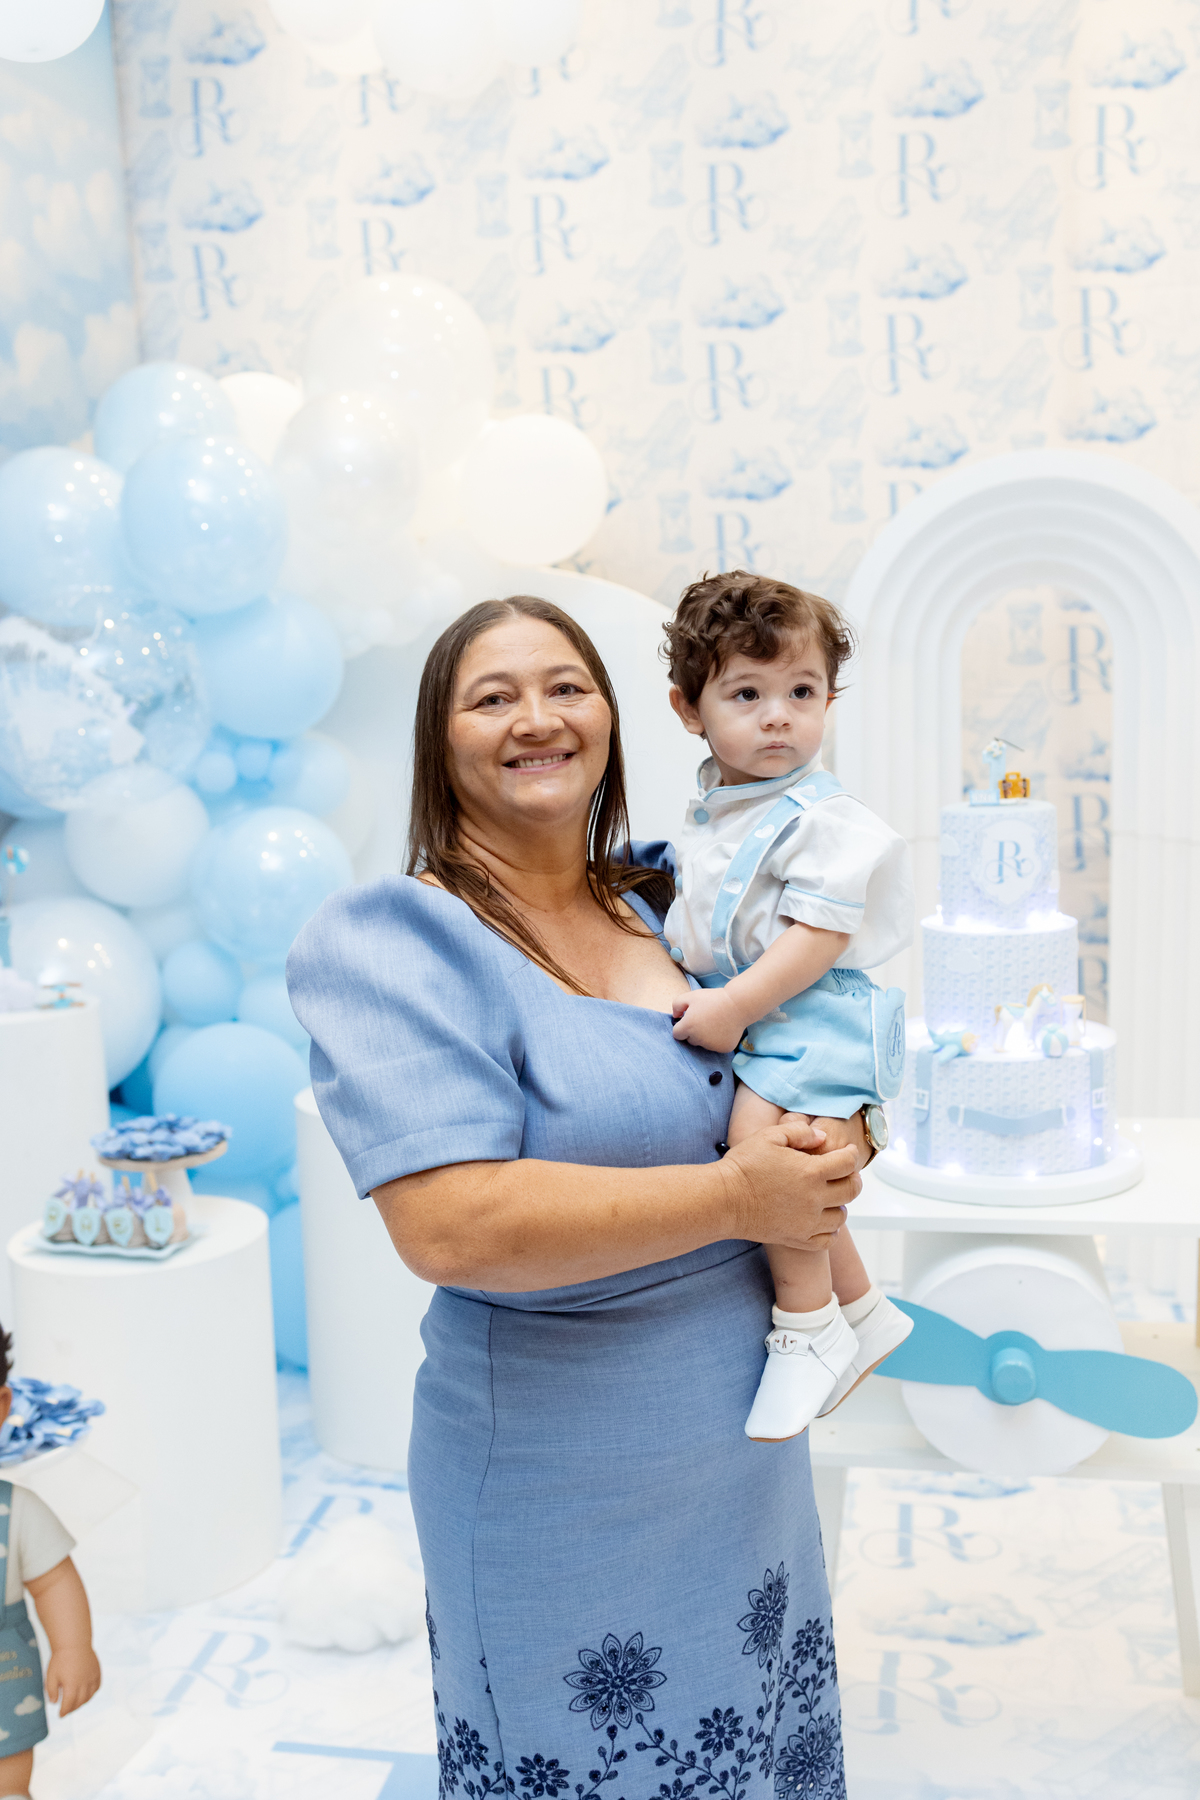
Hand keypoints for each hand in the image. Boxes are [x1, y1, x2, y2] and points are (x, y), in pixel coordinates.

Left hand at [45, 1645, 100, 1716]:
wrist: (74, 1642)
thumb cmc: (61, 1659)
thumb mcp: (51, 1676)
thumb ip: (51, 1691)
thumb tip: (54, 1702)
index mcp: (72, 1685)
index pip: (69, 1704)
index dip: (64, 1712)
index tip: (61, 1715)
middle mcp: (84, 1683)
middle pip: (79, 1702)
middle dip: (72, 1709)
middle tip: (67, 1710)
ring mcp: (92, 1677)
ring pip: (89, 1696)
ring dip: (82, 1703)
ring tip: (76, 1703)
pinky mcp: (97, 1672)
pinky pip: (97, 1687)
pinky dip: (92, 1693)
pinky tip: (87, 1694)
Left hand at [671, 988, 747, 1052]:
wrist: (738, 1004)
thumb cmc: (713, 999)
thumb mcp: (691, 996)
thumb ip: (677, 1005)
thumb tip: (675, 1016)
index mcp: (688, 1027)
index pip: (677, 1034)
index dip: (682, 1027)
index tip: (690, 1020)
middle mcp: (698, 1039)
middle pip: (690, 1040)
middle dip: (694, 1032)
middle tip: (704, 1019)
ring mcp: (711, 1046)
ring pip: (703, 1044)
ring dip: (706, 1037)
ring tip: (715, 1023)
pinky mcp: (723, 1048)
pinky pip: (716, 1046)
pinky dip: (718, 1040)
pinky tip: (724, 1029)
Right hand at [719, 1115, 861, 1251]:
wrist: (723, 1200)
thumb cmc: (743, 1166)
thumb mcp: (769, 1136)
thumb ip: (799, 1132)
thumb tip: (821, 1137)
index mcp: (811, 1172)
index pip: (848, 1163)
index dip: (852, 1154)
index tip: (848, 1152)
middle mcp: (814, 1199)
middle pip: (851, 1190)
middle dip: (853, 1179)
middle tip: (846, 1174)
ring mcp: (807, 1222)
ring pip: (841, 1216)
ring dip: (840, 1204)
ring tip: (830, 1197)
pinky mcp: (797, 1238)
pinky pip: (827, 1240)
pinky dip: (831, 1231)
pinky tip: (822, 1220)